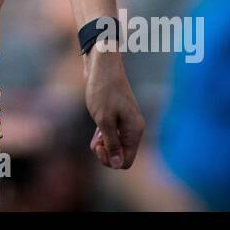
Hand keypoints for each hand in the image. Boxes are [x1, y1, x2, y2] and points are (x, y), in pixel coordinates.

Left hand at [84, 49, 144, 169]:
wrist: (101, 65)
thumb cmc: (103, 91)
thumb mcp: (104, 120)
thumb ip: (112, 143)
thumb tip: (118, 164)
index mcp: (134, 131)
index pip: (126, 161)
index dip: (112, 160)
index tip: (99, 147)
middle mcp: (133, 128)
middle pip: (121, 155)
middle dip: (106, 153)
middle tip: (95, 142)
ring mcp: (125, 122)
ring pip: (114, 145)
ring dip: (103, 145)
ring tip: (94, 136)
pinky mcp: (115, 116)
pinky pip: (111, 135)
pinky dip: (102, 137)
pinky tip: (95, 132)